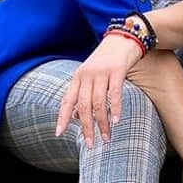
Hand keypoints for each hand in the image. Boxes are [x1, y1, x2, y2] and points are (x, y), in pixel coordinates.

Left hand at [56, 33, 143, 147]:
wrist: (123, 38)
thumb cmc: (107, 60)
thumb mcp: (91, 76)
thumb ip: (83, 95)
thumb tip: (76, 117)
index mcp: (78, 77)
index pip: (67, 100)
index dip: (62, 117)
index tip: (59, 133)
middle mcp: (86, 75)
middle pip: (83, 106)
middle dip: (86, 127)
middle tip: (90, 144)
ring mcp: (101, 73)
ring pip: (98, 103)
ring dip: (102, 123)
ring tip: (106, 138)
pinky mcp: (117, 71)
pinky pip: (114, 93)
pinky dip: (115, 109)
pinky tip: (116, 121)